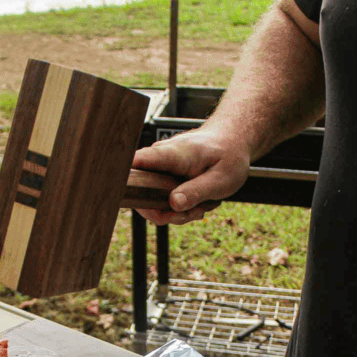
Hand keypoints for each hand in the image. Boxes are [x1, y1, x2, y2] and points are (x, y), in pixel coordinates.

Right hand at [131, 127, 248, 225]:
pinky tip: (197, 204)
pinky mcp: (162, 177)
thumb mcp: (221, 179)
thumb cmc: (228, 156)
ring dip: (178, 213)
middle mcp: (159, 160)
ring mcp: (159, 169)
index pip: (137, 161)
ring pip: (153, 201)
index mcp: (173, 154)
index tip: (126, 196)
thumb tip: (173, 204)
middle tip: (194, 213)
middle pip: (142, 192)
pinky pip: (162, 200)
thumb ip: (197, 191)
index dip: (125, 179)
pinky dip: (180, 209)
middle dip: (165, 212)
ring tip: (201, 207)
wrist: (231, 143)